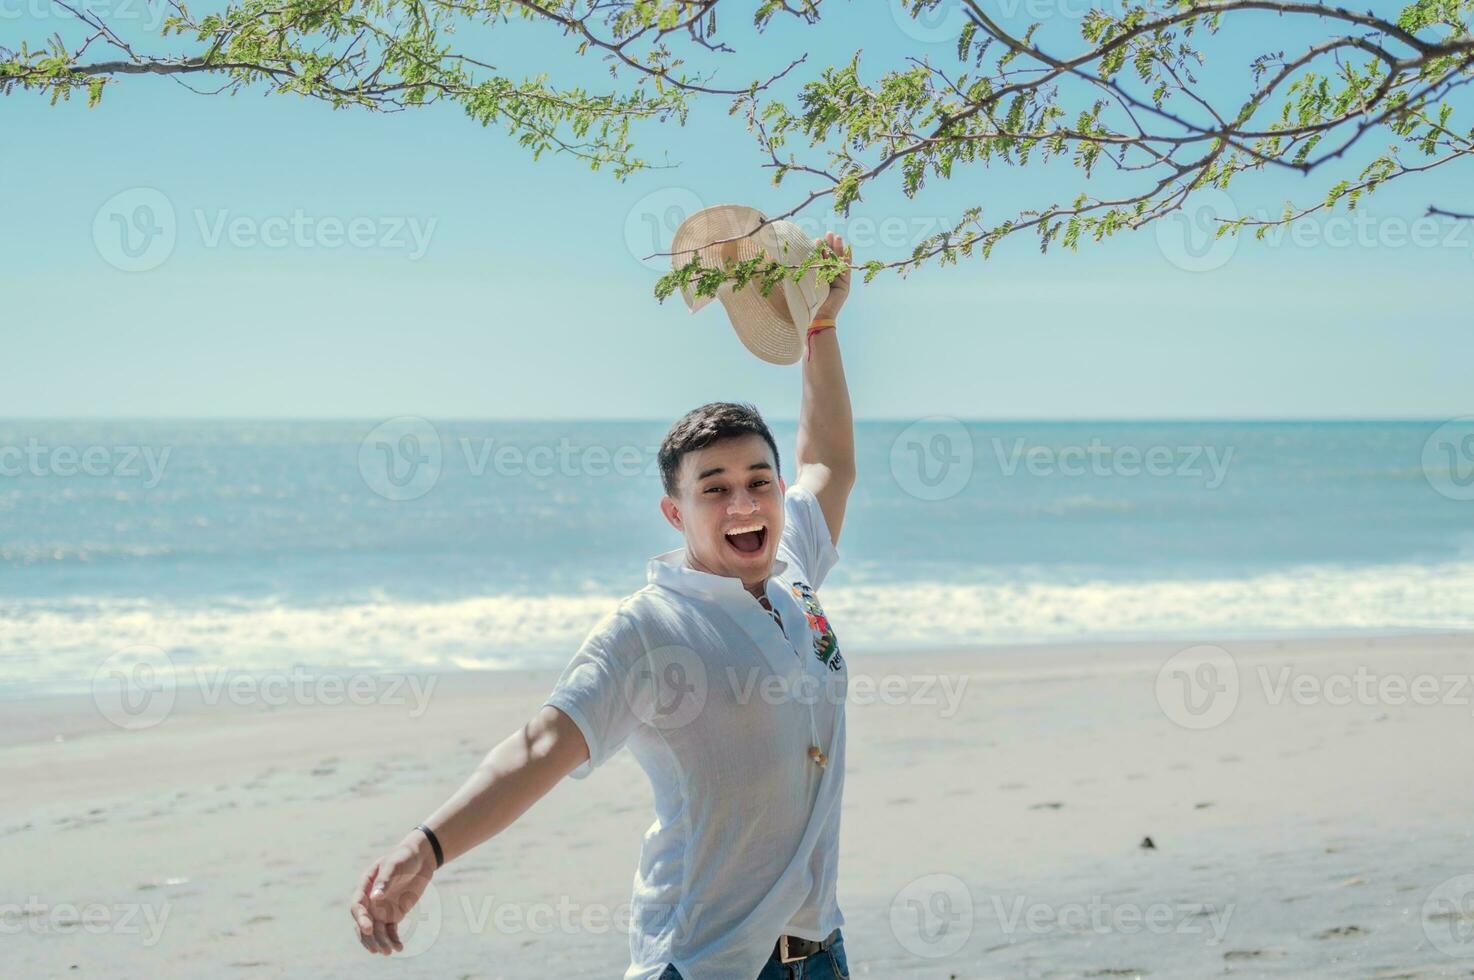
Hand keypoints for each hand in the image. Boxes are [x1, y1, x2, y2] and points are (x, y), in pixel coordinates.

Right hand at [349, 832, 436, 955]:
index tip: (369, 929)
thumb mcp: (395, 865)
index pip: (357, 905)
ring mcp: (381, 909)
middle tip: (378, 948)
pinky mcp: (393, 915)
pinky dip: (393, 939)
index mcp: (365, 886)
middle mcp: (370, 900)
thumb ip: (385, 880)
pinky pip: (390, 931)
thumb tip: (375, 898)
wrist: (420, 859)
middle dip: (369, 937)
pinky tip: (399, 947)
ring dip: (381, 942)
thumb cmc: (404, 857)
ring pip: (376, 930)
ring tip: (390, 951)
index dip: (361, 918)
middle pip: (364, 922)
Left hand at [812, 231, 851, 320]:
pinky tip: (848, 248)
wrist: (814, 316)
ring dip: (838, 249)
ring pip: (839, 262)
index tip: (817, 239)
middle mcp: (827, 279)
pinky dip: (847, 259)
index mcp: (816, 277)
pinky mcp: (844, 286)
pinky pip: (847, 270)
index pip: (819, 260)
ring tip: (837, 237)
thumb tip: (794, 252)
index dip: (819, 249)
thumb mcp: (803, 279)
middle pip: (830, 259)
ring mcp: (837, 282)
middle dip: (830, 246)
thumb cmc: (804, 300)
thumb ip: (803, 268)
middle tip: (828, 233)